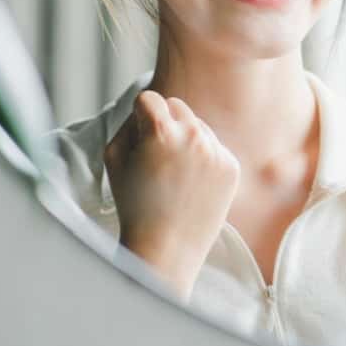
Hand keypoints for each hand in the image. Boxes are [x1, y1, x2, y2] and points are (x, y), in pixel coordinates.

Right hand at [103, 90, 239, 298]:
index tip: (139, 135)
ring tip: (173, 175)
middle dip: (165, 123)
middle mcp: (193, 135)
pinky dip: (203, 159)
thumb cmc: (134, 203)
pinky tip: (191, 184)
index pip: (150, 98)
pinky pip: (215, 148)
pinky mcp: (231, 166)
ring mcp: (216, 151)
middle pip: (178, 107)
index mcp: (160, 131)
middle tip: (156, 154)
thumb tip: (148, 106)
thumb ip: (129, 123)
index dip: (140, 115)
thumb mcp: (114, 158)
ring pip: (198, 126)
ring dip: (186, 140)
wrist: (167, 246)